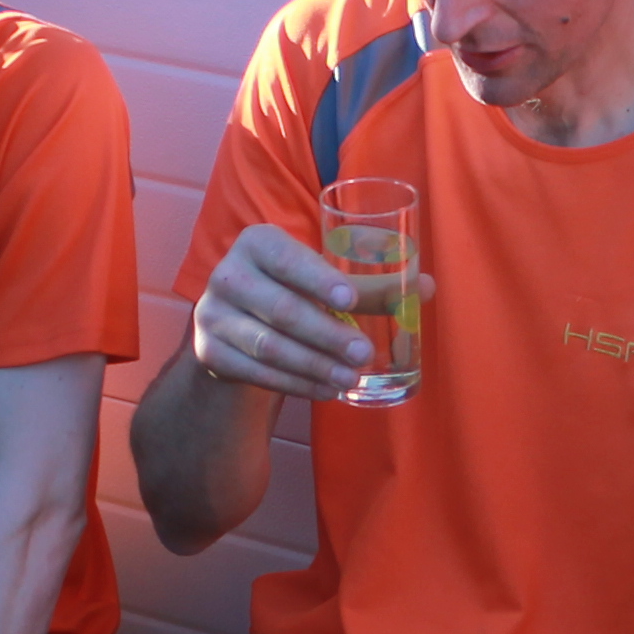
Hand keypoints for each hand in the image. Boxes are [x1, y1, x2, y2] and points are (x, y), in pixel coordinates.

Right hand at [187, 224, 424, 400]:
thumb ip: (367, 287)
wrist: (235, 328)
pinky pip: (255, 372)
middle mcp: (228, 274)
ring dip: (313, 365)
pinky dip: (295, 384)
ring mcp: (212, 314)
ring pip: (268, 346)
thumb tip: (425, 286)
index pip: (286, 258)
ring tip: (350, 377)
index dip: (317, 279)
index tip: (348, 301)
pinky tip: (325, 390)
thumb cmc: (291, 294)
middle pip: (281, 309)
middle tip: (364, 354)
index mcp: (258, 243)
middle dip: (326, 335)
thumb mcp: (321, 284)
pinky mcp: (209, 352)